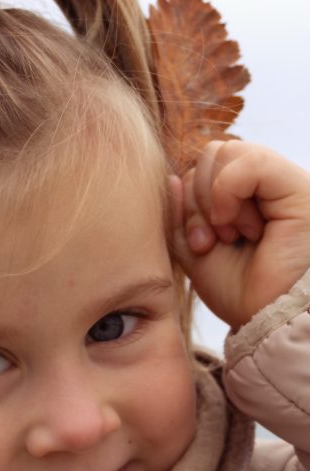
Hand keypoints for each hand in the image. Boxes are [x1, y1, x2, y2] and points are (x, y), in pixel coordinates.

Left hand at [171, 141, 309, 329]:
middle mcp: (262, 186)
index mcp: (239, 199)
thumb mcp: (195, 254)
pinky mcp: (297, 186)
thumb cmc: (240, 292)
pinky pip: (250, 161)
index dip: (187, 204)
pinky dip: (229, 192)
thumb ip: (179, 217)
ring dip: (215, 200)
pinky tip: (242, 227)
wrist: (270, 319)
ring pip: (225, 151)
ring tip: (232, 236)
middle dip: (198, 201)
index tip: (200, 245)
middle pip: (209, 155)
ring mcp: (280, 183)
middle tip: (212, 241)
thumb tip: (172, 178)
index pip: (199, 170)